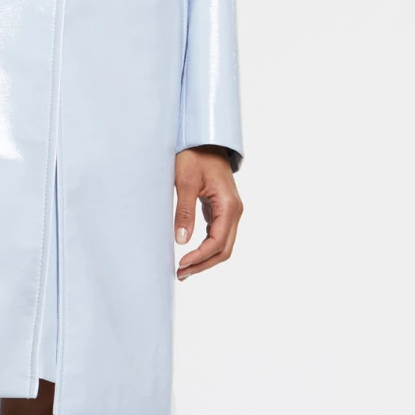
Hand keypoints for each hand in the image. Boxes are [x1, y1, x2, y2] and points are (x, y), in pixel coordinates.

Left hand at [173, 146, 241, 278]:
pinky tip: (191, 255)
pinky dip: (206, 248)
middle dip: (203, 264)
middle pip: (224, 249)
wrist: (205, 140)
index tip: (181, 264)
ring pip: (222, 244)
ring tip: (184, 270)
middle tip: (181, 274)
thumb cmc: (195, 155)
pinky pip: (218, 235)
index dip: (200, 257)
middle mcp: (234, 210)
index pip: (218, 241)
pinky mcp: (222, 210)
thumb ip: (184, 211)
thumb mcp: (185, 181)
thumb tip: (182, 240)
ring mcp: (230, 211)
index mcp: (229, 205)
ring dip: (205, 259)